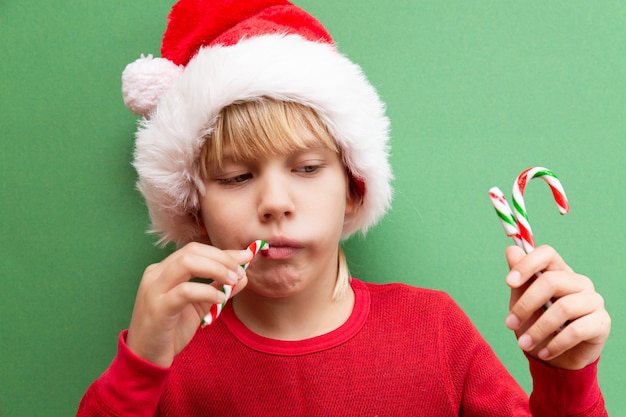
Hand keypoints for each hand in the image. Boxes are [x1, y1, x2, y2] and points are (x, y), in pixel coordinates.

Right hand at [126, 242, 252, 366]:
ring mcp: (154, 290)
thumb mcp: (199, 306)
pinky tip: (221, 299)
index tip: (247, 256)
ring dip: (217, 269)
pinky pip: (186, 291)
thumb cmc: (171, 330)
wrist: (145, 358)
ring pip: (187, 263)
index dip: (223, 252)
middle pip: (192, 251)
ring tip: (233, 281)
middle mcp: (156, 274)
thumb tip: (243, 275)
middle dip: (222, 258)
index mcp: (164, 270)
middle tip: (241, 271)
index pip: (196, 250)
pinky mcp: (158, 308)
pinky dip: (208, 291)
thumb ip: (218, 288)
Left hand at [504, 245, 610, 369]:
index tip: (508, 282)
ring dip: (538, 329)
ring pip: (563, 308)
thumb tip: (511, 250)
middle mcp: (579, 282)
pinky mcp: (601, 323)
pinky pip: (576, 330)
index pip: (547, 254)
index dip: (527, 264)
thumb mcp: (521, 302)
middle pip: (551, 281)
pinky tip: (544, 353)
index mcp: (559, 272)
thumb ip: (519, 279)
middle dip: (526, 304)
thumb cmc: (537, 325)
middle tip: (509, 324)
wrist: (558, 360)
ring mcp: (593, 301)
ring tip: (523, 344)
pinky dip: (555, 343)